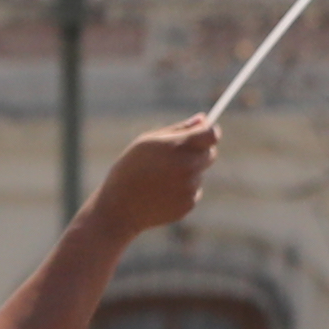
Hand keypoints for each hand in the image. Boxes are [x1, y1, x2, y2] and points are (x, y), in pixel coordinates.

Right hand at [86, 115, 219, 240]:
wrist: (117, 209)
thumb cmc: (129, 170)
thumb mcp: (146, 143)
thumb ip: (177, 129)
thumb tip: (203, 119)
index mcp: (176, 147)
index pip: (211, 135)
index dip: (210, 132)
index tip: (205, 133)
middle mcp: (187, 166)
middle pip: (210, 153)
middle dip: (197, 153)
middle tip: (174, 159)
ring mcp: (189, 187)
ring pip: (199, 174)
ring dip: (187, 174)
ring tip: (159, 181)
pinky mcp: (189, 204)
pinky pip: (194, 192)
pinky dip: (181, 192)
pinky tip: (161, 195)